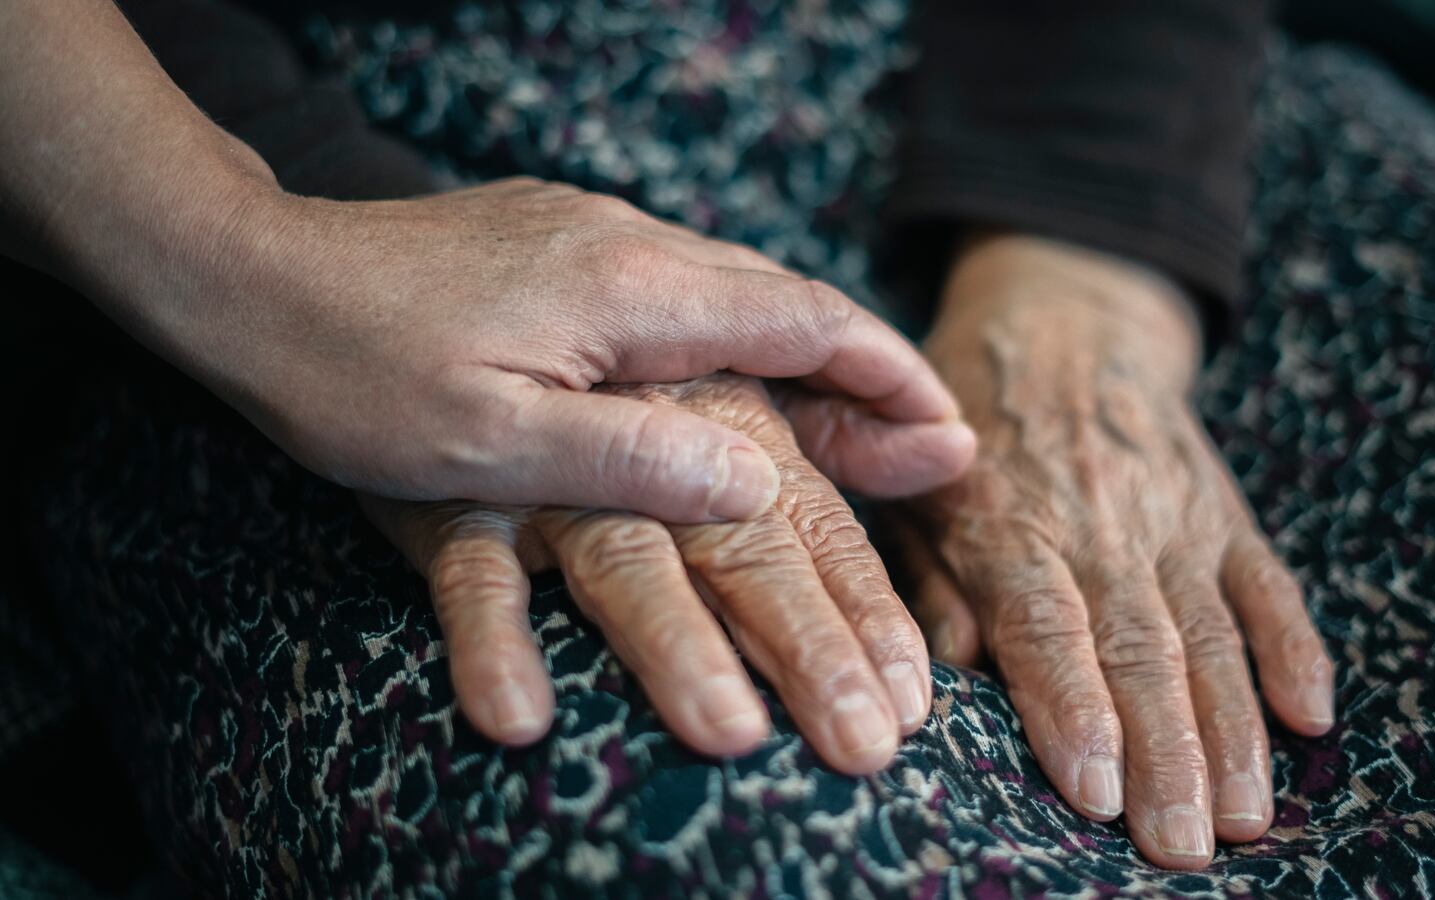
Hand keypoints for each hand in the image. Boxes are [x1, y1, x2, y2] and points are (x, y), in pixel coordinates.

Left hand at [2, 0, 968, 518]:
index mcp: (631, 291)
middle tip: (925, 448)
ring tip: (849, 431)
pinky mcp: (556, 247)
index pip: (803, 322)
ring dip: (804, 357)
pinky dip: (739, 341)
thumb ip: (633, 460)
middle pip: (787, 302)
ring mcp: (592, 237)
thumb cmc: (353, 374)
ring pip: (736, 293)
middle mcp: (629, 244)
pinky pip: (683, 293)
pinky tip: (732, 388)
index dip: (887, 377)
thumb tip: (763, 478)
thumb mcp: (488, 447)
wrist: (247, 277)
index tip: (949, 430)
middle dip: (866, 373)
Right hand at [364, 374, 933, 773]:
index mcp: (726, 406)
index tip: (916, 691)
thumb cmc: (590, 367)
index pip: (816, 515)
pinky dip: (492, 636)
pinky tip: (522, 715)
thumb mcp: (723, 391)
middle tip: (862, 744)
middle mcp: (651, 430)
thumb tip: (957, 446)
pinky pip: (471, 569)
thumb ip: (827, 428)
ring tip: (730, 735)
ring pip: (625, 555)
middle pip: (743, 542)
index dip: (868, 602)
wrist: (409, 299)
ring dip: (676, 644)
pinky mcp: (453, 498)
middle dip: (808, 641)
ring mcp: (552, 471)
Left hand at [898, 235, 1334, 868]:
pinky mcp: (1223, 512)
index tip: (1094, 788)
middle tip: (1179, 844)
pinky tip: (1312, 714)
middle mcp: (1100, 526)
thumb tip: (949, 671)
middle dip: (1164, 753)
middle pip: (1140, 649)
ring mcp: (1173, 519)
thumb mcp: (914, 490)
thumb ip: (928, 579)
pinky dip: (1294, 647)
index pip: (1047, 624)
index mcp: (1012, 524)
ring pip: (1211, 633)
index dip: (1072, 706)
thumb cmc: (967, 434)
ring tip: (1245, 816)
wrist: (1063, 322)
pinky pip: (1267, 583)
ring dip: (1233, 729)